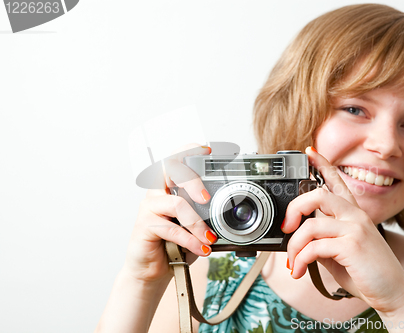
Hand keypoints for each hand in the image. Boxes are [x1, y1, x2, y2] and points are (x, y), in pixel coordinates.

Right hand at [124, 144, 216, 282]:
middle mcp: (158, 192)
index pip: (177, 160)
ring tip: (210, 238)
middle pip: (171, 170)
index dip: (189, 150)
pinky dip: (190, 239)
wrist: (153, 272)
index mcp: (170, 187)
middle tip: (206, 198)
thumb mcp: (196, 227)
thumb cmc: (175, 246)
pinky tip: (201, 249)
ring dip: (198, 223)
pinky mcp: (144, 225)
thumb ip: (207, 215)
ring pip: (176, 204)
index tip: (207, 148)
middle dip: (192, 179)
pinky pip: (171, 228)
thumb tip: (230, 211)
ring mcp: (149, 207)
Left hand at [282, 147, 403, 313]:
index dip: (322, 163)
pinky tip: (299, 271)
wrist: (393, 295)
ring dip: (293, 247)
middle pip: (318, 195)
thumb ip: (323, 239)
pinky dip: (300, 260)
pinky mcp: (353, 245)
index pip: (337, 181)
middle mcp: (356, 216)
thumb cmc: (366, 273)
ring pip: (311, 225)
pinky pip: (314, 247)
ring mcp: (355, 229)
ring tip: (292, 263)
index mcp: (354, 214)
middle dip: (294, 208)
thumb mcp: (340, 251)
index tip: (309, 151)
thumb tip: (299, 237)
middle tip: (286, 228)